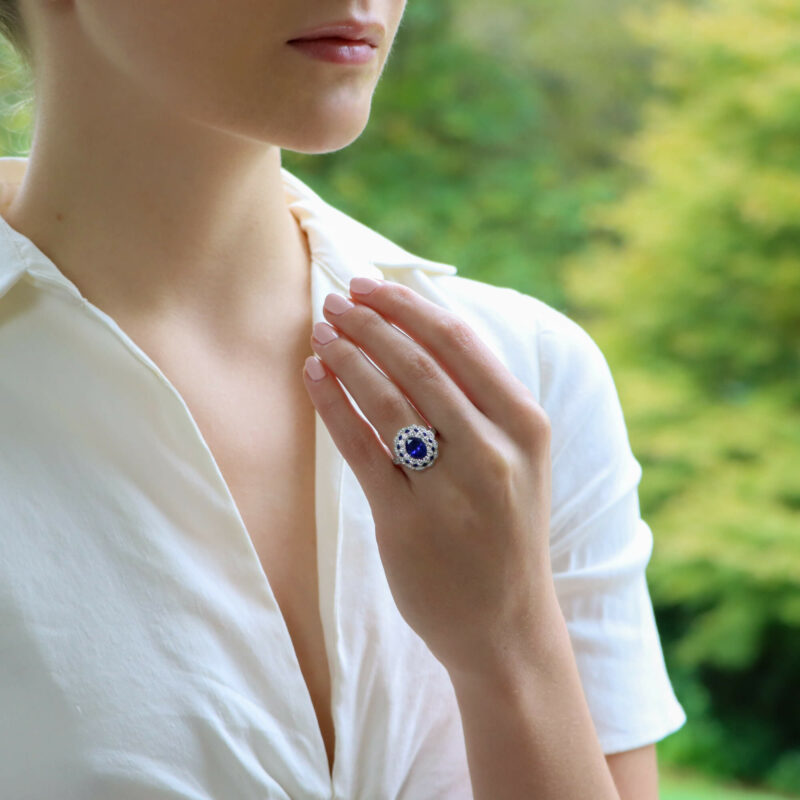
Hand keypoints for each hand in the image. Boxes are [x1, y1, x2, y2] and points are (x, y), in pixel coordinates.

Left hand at [302, 276, 553, 678]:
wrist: (506, 623)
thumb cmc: (505, 529)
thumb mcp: (518, 459)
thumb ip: (482, 401)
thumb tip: (423, 331)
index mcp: (525, 425)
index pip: (460, 342)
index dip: (408, 306)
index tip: (371, 285)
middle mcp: (493, 451)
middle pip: (419, 364)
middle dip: (370, 323)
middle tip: (336, 299)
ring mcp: (451, 489)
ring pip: (388, 400)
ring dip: (348, 355)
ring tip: (320, 331)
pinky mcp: (406, 522)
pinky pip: (361, 449)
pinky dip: (333, 404)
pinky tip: (314, 376)